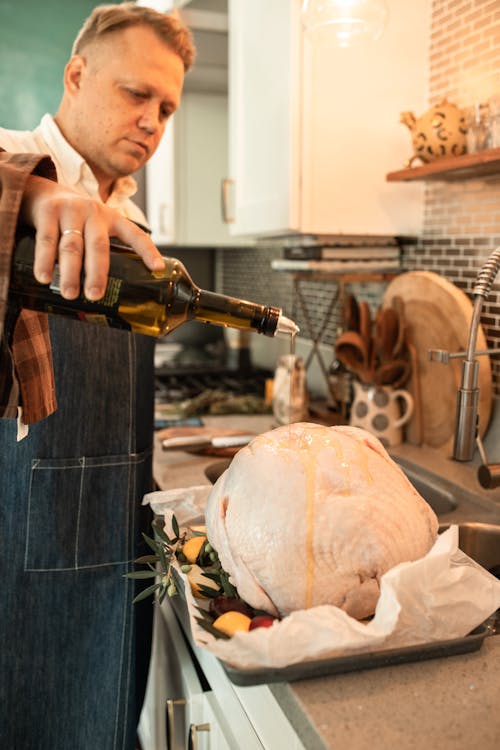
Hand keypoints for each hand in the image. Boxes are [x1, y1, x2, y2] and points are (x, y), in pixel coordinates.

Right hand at [20, 174, 164, 299]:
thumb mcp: (95, 228)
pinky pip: (46, 240)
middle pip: (99, 246)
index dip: (148, 251)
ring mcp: (70, 211)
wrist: (42, 192)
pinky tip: (44, 277)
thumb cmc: (75, 220)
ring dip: (70, 272)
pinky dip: (44, 260)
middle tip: (95, 295)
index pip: (135, 234)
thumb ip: (103, 252)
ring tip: (70, 294)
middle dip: (98, 272)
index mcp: (112, 219)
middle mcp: (94, 213)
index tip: (158, 269)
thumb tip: (111, 295)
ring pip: (72, 246)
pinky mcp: (48, 212)